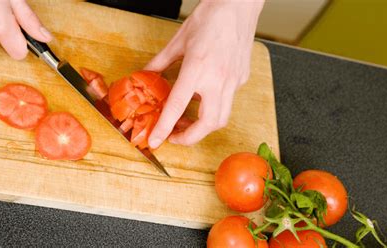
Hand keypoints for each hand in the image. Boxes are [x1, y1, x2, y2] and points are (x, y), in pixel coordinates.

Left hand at [146, 0, 263, 147]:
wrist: (238, 4)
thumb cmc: (210, 17)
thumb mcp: (178, 40)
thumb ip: (160, 63)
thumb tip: (145, 76)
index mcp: (197, 67)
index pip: (178, 106)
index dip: (165, 128)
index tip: (156, 142)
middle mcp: (218, 78)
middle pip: (208, 124)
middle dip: (190, 138)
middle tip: (174, 136)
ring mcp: (233, 80)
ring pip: (222, 118)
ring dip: (203, 127)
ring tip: (187, 122)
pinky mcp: (241, 78)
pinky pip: (227, 101)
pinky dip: (213, 107)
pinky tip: (202, 98)